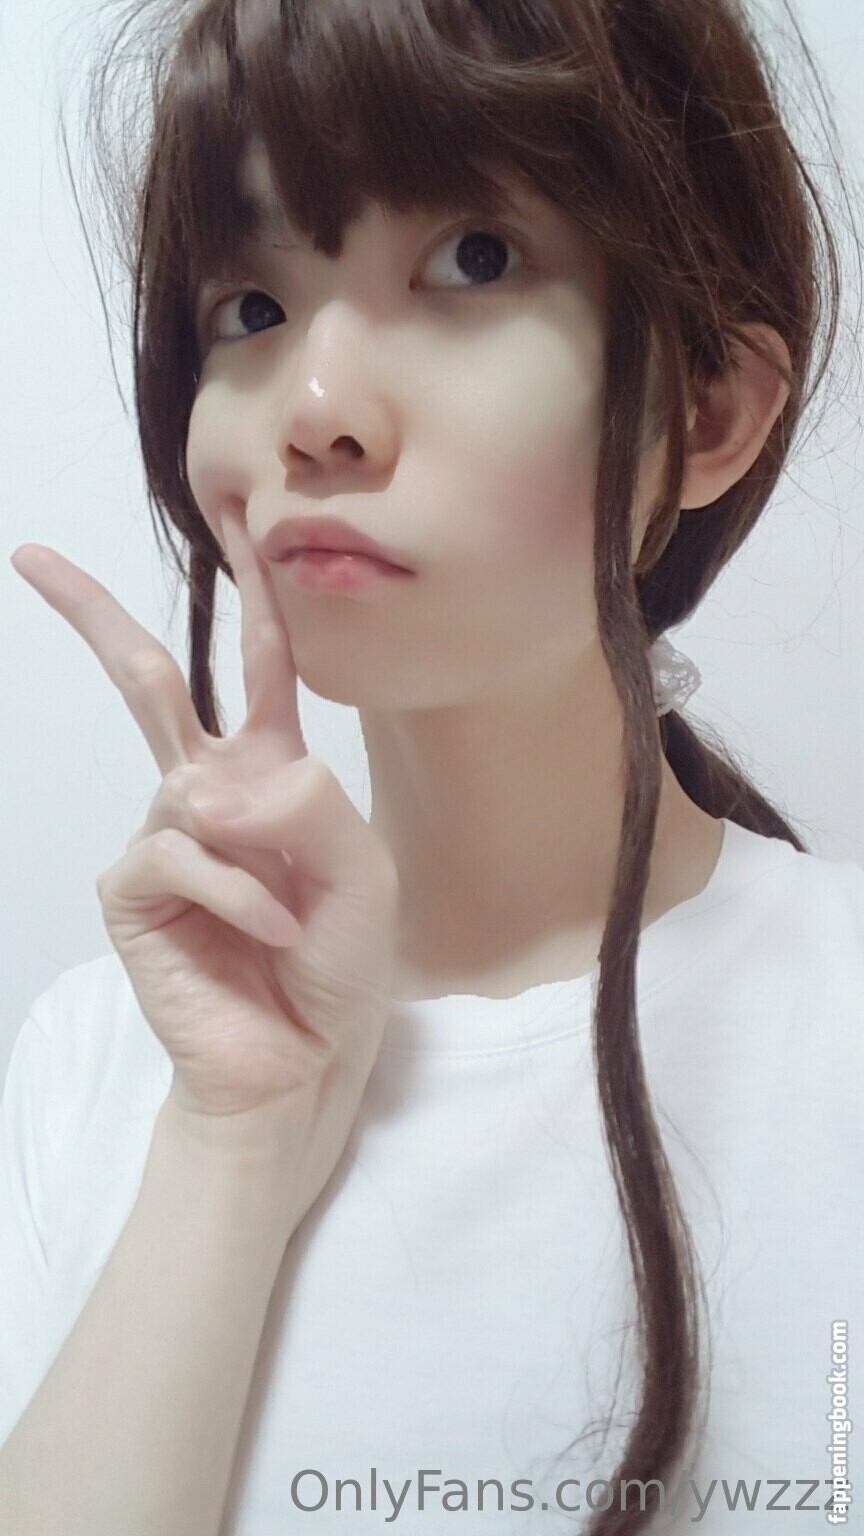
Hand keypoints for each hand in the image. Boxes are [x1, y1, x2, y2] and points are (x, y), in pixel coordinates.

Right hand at [10, 511, 400, 1212]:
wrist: (304, 1057)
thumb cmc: (338, 963)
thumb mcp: (361, 873)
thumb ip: (308, 805)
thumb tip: (212, 782)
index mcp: (272, 773)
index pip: (262, 668)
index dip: (253, 598)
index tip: (236, 525)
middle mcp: (210, 792)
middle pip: (149, 681)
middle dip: (95, 618)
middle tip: (34, 558)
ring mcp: (165, 836)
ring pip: (190, 788)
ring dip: (260, 856)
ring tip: (293, 922)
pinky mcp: (133, 888)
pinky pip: (178, 851)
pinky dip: (237, 893)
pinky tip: (267, 934)